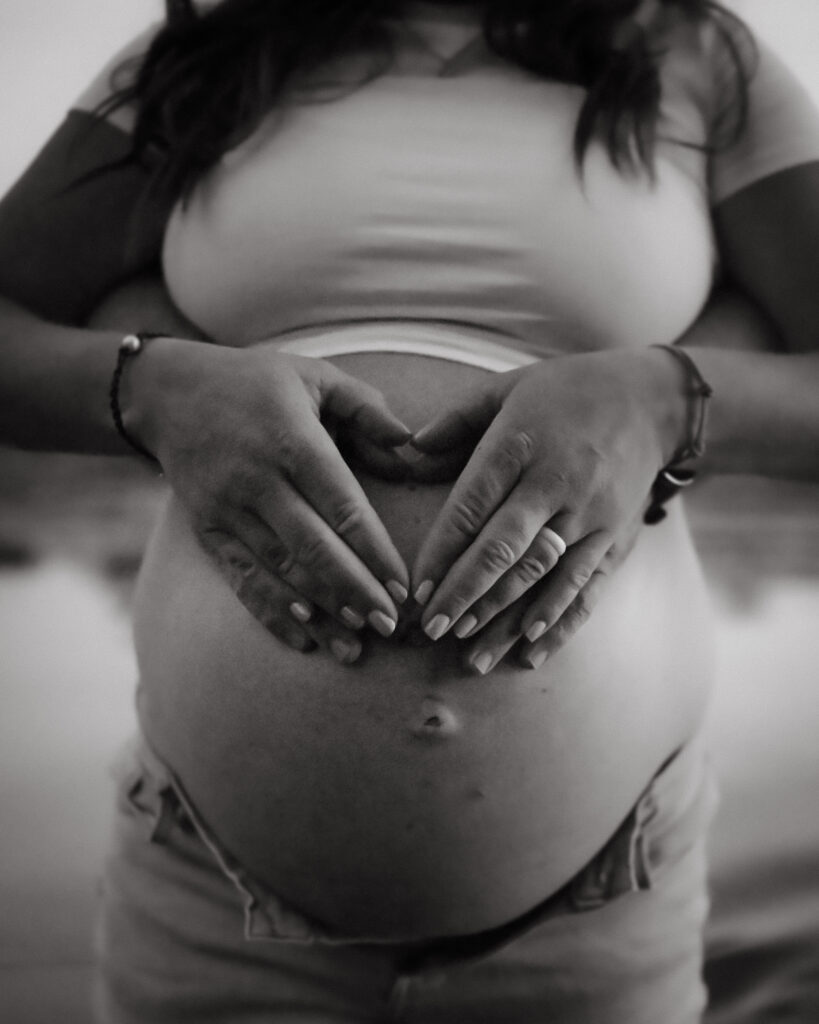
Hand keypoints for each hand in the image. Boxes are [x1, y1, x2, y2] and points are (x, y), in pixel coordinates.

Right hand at [128, 337, 412, 641]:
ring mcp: (227, 509)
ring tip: (355, 647)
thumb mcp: (315, 377)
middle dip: (354, 593)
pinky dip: (270, 611)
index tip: (403, 587)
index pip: (341, 506)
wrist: (168, 394)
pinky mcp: (206, 530)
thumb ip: (367, 409)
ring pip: (279, 570)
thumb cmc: (257, 383)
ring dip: (319, 611)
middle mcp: (258, 480)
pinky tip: (301, 638)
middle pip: (312, 548)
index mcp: (293, 441)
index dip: (373, 552)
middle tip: (391, 628)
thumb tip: (413, 444)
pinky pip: (240, 578)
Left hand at [409, 348, 686, 661]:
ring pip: (542, 576)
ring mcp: (589, 514)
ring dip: (505, 619)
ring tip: (474, 657)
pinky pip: (586, 586)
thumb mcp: (507, 388)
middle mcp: (555, 483)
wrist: (654, 400)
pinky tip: (533, 650)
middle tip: (433, 630)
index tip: (418, 589)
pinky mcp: (615, 537)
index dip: (443, 552)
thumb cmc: (567, 391)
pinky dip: (561, 621)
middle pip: (504, 549)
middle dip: (466, 595)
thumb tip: (408, 449)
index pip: (472, 505)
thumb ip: (457, 420)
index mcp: (519, 445)